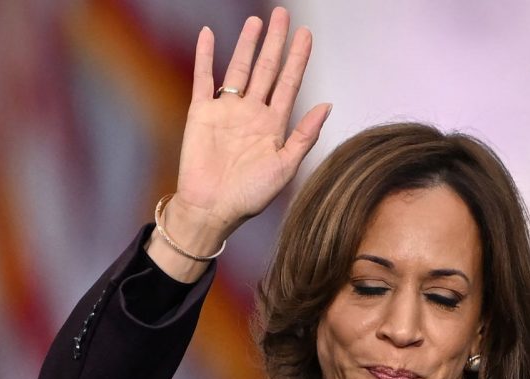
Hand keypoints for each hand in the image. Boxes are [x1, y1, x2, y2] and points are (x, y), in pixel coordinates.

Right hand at [156, 7, 329, 272]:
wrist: (212, 209)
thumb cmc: (250, 196)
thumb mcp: (285, 167)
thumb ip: (305, 136)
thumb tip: (327, 104)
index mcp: (274, 124)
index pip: (289, 83)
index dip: (298, 58)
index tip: (306, 34)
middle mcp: (251, 112)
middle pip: (266, 68)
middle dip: (275, 42)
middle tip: (283, 14)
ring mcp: (226, 110)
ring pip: (238, 68)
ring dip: (246, 44)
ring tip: (256, 21)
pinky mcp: (201, 113)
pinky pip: (203, 79)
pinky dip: (204, 56)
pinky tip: (208, 35)